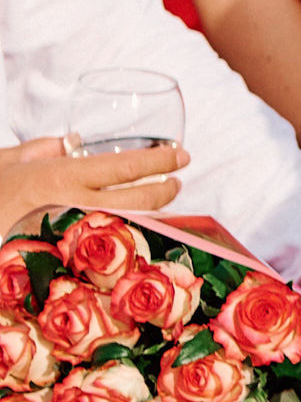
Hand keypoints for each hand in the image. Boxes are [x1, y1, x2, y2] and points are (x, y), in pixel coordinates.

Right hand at [0, 138, 185, 235]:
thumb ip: (38, 150)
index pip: (126, 167)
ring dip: (149, 218)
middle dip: (166, 192)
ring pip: (127, 228)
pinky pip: (101, 252)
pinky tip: (128, 238)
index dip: (160, 161)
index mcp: (61, 178)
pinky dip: (120, 242)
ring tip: (160, 207)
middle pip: (139, 202)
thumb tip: (72, 140)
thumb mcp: (4, 163)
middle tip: (177, 184)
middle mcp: (71, 208)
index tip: (182, 156)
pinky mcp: (60, 260)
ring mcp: (69, 238)